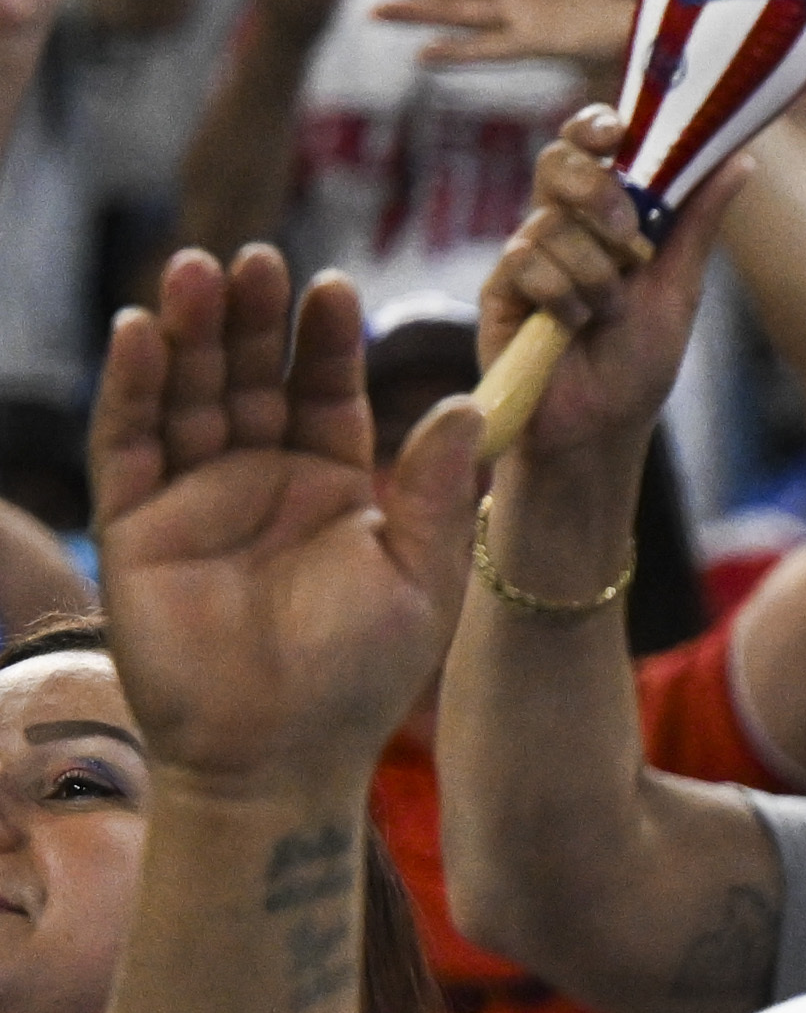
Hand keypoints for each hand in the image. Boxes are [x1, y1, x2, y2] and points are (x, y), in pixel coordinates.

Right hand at [88, 250, 469, 796]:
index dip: (325, 339)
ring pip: (187, 393)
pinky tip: (137, 333)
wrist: (280, 755)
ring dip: (188, 331)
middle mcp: (260, 478)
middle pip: (251, 374)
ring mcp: (193, 496)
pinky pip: (128, 442)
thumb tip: (471, 404)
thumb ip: (437, 489)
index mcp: (332, 483)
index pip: (325, 389)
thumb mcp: (421, 574)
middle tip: (257, 257)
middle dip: (251, 316)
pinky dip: (131, 387)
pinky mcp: (135, 524)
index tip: (335, 287)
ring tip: (197, 269)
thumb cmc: (360, 676)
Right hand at [476, 105, 733, 461]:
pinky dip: (563, 300)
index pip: (588, 148)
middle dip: (596, 192)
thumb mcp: (679, 287)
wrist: (601, 428)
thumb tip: (741, 159)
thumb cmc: (638, 362)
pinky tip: (571, 328)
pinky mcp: (499, 290)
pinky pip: (527, 264)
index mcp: (603, 218)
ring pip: (552, 225)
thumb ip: (698, 223)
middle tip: (627, 233)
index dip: (596, 127)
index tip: (618, 131)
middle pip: (556, 164)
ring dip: (594, 276)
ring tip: (605, 315)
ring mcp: (526, 257)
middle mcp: (560, 228)